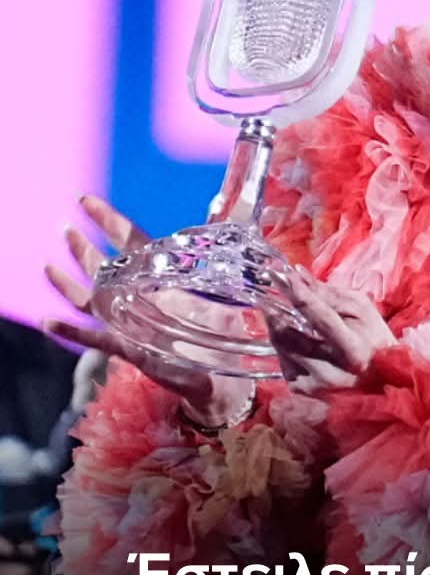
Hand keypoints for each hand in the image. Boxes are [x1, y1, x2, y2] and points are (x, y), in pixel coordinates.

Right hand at [42, 194, 212, 411]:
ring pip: (93, 300)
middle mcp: (141, 297)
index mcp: (161, 278)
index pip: (132, 242)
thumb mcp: (226, 285)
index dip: (111, 221)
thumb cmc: (223, 329)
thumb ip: (227, 249)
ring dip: (71, 284)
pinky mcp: (132, 349)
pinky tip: (52, 322)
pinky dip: (75, 332)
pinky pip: (98, 340)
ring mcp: (132, 323)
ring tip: (50, 267)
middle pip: (105, 268)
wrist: (223, 373)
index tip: (88, 201)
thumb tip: (235, 209)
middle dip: (85, 248)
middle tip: (68, 228)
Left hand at [269, 269, 394, 395]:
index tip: (285, 276)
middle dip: (279, 311)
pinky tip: (299, 342)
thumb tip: (298, 275)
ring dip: (280, 327)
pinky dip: (285, 346)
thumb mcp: (363, 312)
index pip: (320, 316)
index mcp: (353, 350)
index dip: (300, 294)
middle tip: (278, 297)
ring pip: (281, 346)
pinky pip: (282, 360)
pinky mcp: (301, 391)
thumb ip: (331, 294)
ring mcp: (314, 384)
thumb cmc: (374, 342)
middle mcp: (331, 371)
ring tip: (290, 318)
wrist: (382, 385)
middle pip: (290, 333)